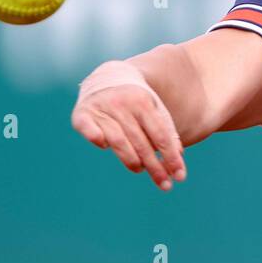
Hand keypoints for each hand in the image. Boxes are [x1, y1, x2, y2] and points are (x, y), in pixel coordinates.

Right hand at [72, 63, 185, 191]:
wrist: (109, 77)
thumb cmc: (138, 101)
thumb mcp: (156, 111)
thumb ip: (167, 132)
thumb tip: (179, 157)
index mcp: (144, 102)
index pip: (160, 135)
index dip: (171, 157)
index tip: (180, 177)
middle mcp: (122, 103)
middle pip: (141, 142)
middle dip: (154, 167)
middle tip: (165, 185)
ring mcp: (101, 107)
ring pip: (118, 141)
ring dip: (131, 160)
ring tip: (139, 169)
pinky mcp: (82, 113)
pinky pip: (88, 128)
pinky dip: (95, 136)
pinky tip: (103, 145)